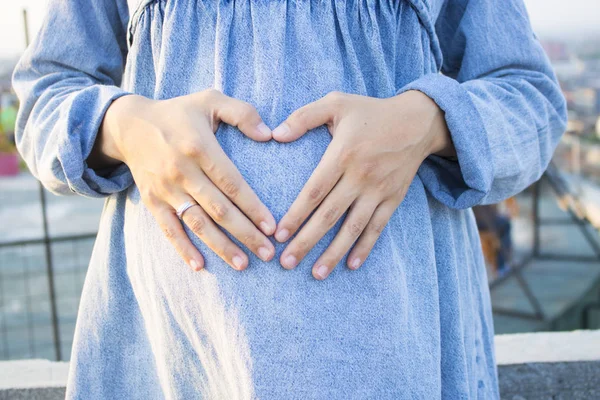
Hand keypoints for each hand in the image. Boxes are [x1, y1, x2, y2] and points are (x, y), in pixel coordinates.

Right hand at [89, 89, 276, 270]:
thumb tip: (269, 134)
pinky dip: (183, 249)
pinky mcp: (153, 201)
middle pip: (218, 209)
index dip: (252, 207)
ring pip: (197, 223)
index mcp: (199, 147)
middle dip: (245, 233)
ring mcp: (166, 189)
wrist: (130, 125)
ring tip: (243, 264)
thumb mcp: (210, 99)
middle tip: (268, 253)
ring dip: (220, 246)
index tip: (272, 227)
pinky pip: (168, 229)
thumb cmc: (179, 112)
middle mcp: (182, 171)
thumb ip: (242, 112)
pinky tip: (200, 266)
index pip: (232, 183)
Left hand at [271, 90, 454, 279]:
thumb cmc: (370, 112)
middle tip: (287, 263)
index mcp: (343, 154)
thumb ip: (304, 117)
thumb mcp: (336, 102)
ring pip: (353, 228)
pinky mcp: (393, 199)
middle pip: (329, 215)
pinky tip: (351, 265)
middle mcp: (360, 176)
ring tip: (316, 274)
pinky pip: (377, 228)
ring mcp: (378, 190)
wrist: (418, 121)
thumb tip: (275, 135)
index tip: (278, 235)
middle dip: (306, 241)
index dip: (295, 215)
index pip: (314, 191)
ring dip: (334, 253)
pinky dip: (365, 247)